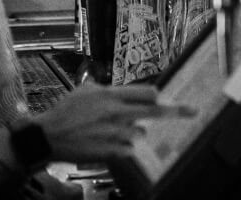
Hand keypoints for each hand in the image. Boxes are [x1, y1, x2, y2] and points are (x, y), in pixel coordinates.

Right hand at [34, 82, 194, 162]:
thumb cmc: (65, 111)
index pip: (148, 92)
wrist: (47, 136)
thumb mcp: (87, 90)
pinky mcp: (109, 150)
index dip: (154, 95)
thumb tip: (128, 92)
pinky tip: (107, 142)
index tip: (158, 98)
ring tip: (113, 130)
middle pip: (154, 111)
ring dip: (133, 132)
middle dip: (176, 111)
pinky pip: (129, 149)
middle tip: (193, 111)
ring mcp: (114, 133)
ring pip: (140, 133)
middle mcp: (116, 113)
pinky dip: (123, 146)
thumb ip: (110, 90)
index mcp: (111, 96)